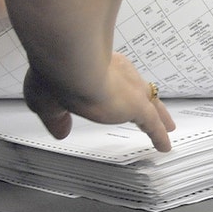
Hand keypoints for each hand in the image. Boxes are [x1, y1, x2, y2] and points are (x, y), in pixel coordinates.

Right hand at [24, 52, 175, 151]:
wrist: (70, 66)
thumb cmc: (54, 76)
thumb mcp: (46, 102)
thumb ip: (55, 118)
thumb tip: (60, 131)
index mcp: (94, 66)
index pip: (110, 79)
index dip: (113, 90)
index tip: (112, 99)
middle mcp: (117, 73)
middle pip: (137, 89)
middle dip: (146, 100)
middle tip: (156, 111)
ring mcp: (130, 89)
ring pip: (150, 103)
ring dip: (159, 115)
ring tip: (166, 125)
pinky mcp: (137, 105)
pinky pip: (152, 124)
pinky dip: (158, 135)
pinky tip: (164, 145)